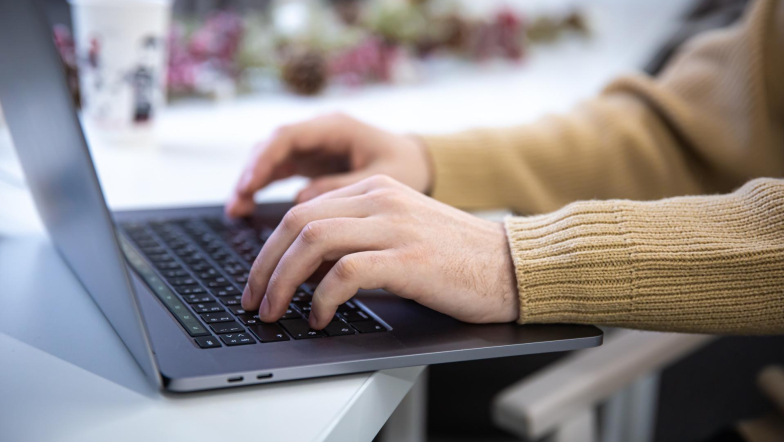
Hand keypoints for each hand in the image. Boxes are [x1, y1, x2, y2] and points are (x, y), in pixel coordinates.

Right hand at [226, 113, 432, 217]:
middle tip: (237, 202)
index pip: (289, 136)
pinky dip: (263, 187)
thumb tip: (301, 201)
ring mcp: (313, 147)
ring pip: (271, 158)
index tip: (250, 185)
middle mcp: (319, 132)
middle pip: (273, 146)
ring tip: (236, 209)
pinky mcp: (312, 163)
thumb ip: (343, 186)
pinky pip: (280, 171)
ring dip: (252, 181)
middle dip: (251, 172)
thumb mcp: (382, 178)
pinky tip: (247, 208)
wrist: (420, 163)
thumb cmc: (407, 167)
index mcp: (336, 127)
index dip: (265, 160)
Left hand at [242, 175, 519, 329]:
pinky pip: (345, 272)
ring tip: (273, 310)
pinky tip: (319, 316)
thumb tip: (307, 268)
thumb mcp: (400, 232)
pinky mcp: (409, 258)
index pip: (302, 209)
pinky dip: (322, 297)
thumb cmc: (457, 256)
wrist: (512, 264)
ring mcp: (395, 226)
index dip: (269, 247)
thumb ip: (356, 237)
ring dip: (282, 281)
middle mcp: (380, 199)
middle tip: (252, 299)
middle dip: (264, 264)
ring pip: (313, 241)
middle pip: (297, 222)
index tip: (258, 278)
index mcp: (375, 190)